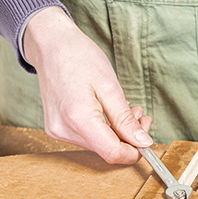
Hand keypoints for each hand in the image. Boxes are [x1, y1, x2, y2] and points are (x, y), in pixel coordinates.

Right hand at [22, 7, 152, 163]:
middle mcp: (64, 130)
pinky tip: (109, 112)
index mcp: (78, 118)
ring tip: (127, 109)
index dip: (134, 151)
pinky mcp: (56, 128)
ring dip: (117, 132)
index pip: (112, 153)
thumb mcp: (110, 86)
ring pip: (98, 145)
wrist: (50, 45)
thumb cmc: (79, 58)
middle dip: (128, 138)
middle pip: (106, 150)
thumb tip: (143, 142)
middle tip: (140, 115)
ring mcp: (57, 130)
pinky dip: (103, 129)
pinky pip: (87, 137)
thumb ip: (125, 119)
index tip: (146, 138)